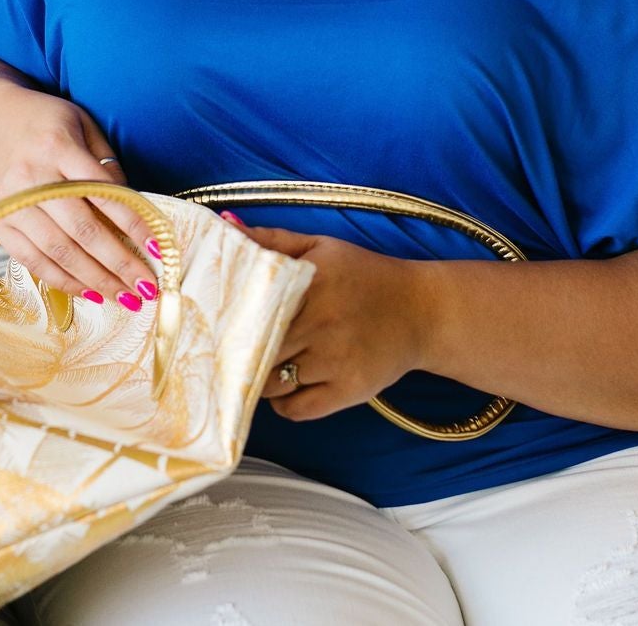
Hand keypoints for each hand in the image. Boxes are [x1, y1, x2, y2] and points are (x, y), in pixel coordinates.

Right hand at [0, 85, 162, 310]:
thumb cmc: (43, 123)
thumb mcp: (81, 124)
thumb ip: (106, 163)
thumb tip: (134, 207)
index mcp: (57, 146)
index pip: (103, 192)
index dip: (133, 224)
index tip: (158, 249)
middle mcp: (30, 177)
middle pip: (81, 230)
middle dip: (118, 263)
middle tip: (147, 287)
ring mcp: (8, 203)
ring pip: (57, 252)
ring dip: (95, 280)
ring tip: (125, 297)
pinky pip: (31, 260)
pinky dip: (62, 280)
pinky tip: (90, 291)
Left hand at [231, 220, 431, 421]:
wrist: (422, 311)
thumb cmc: (363, 276)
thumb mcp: (320, 247)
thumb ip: (271, 240)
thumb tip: (224, 227)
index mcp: (311, 282)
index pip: (250, 309)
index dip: (228, 321)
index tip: (214, 325)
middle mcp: (322, 322)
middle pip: (256, 350)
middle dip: (240, 353)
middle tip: (231, 351)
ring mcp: (335, 361)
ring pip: (270, 384)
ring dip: (260, 379)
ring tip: (267, 365)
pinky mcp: (348, 391)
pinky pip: (295, 410)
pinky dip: (283, 404)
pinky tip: (289, 385)